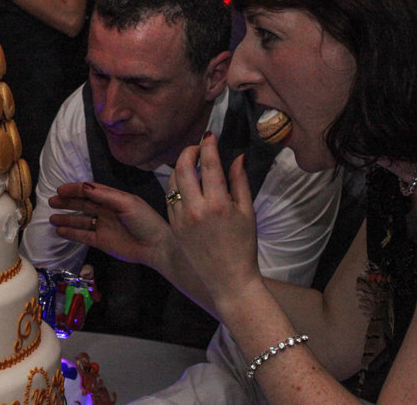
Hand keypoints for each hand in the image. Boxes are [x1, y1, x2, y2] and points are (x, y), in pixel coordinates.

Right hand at [49, 182, 175, 272]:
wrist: (156, 246)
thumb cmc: (145, 221)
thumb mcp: (126, 203)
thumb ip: (105, 195)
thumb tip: (84, 186)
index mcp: (113, 198)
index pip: (90, 191)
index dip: (74, 189)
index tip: (60, 190)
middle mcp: (106, 211)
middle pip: (82, 204)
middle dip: (67, 202)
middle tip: (51, 201)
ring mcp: (103, 227)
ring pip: (80, 220)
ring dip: (67, 218)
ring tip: (51, 218)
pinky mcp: (102, 242)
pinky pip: (83, 236)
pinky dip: (71, 233)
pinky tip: (60, 230)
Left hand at [167, 135, 260, 295]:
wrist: (228, 280)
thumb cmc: (243, 247)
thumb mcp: (247, 212)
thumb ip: (240, 182)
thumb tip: (237, 157)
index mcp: (218, 204)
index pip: (209, 164)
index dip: (208, 145)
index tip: (209, 135)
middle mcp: (196, 209)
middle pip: (184, 167)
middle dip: (189, 151)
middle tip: (197, 147)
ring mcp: (181, 219)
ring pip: (173, 181)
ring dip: (180, 167)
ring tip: (191, 163)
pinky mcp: (173, 227)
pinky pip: (169, 198)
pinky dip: (176, 186)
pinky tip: (185, 184)